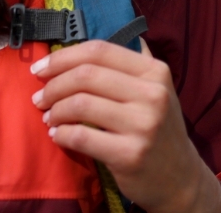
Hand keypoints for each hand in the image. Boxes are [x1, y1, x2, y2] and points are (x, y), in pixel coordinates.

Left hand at [30, 40, 220, 212]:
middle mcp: (153, 95)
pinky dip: (62, 134)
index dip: (63, 57)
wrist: (180, 178)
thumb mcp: (156, 90)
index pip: (99, 51)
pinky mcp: (130, 155)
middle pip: (86, 75)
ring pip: (80, 104)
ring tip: (48, 117)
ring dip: (55, 110)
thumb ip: (128, 65)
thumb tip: (87, 42)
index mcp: (155, 72)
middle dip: (53, 85)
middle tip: (39, 98)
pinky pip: (81, 136)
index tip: (40, 68)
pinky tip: (58, 135)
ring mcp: (144, 125)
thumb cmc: (158, 129)